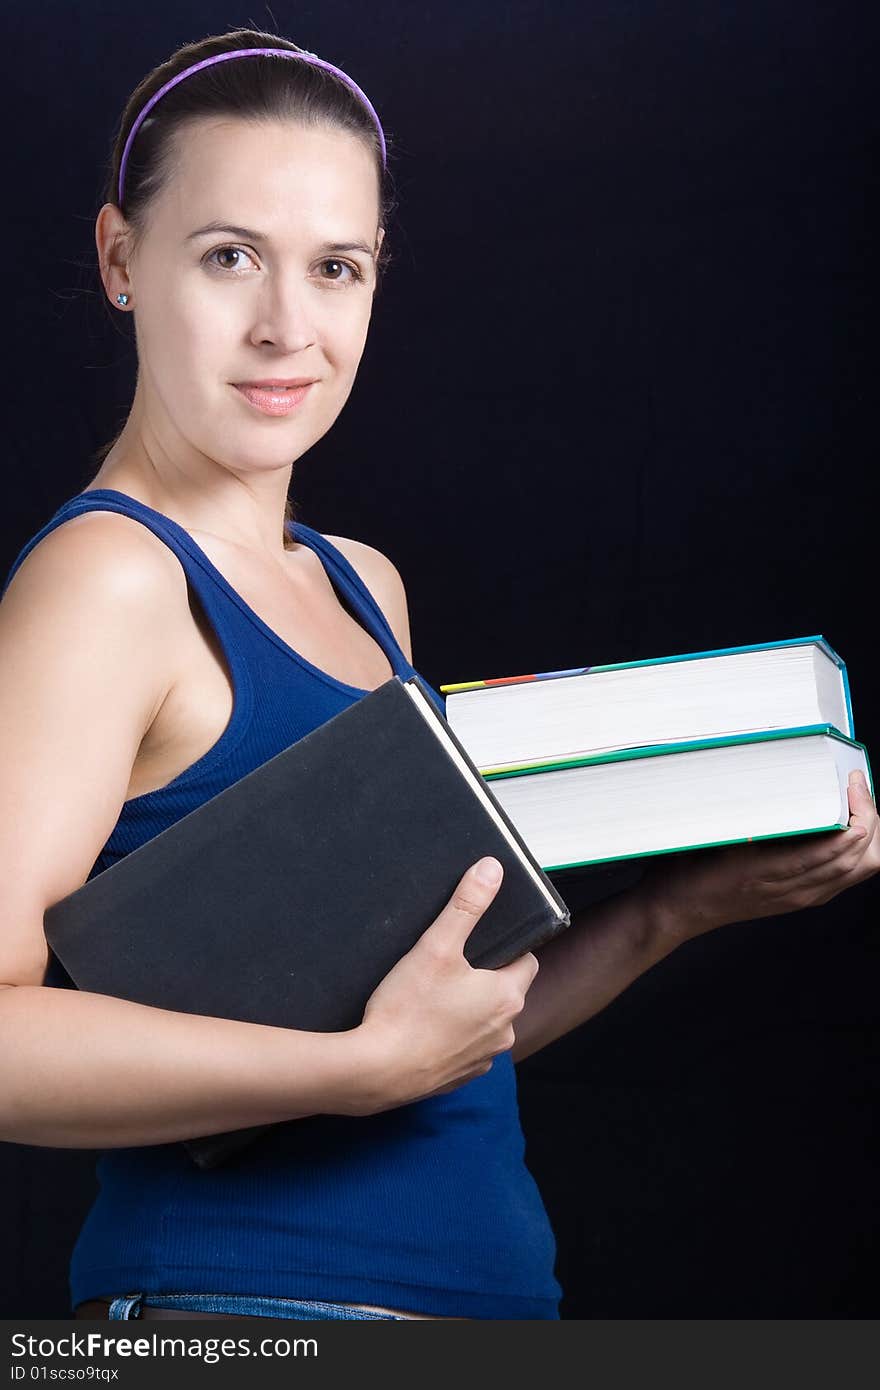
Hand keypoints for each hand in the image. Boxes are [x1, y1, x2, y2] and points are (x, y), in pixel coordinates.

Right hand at [354, 857, 539, 1113]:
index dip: (507, 948)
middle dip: (485, 978)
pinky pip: (467, 1048)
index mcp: (506, 996)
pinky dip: (453, 1037)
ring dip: (470, 1010)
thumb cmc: (406, 1010)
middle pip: (506, 992)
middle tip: (451, 966)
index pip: (526, 961)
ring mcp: (484, 1057)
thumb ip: (466, 905)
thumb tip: (491, 870)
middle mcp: (504, 1030)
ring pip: (487, 1022)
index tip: (482, 943)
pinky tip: (426, 1026)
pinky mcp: (461, 1076)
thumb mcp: (436, 946)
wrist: (376, 1071)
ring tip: (434, 997)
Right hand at [638, 768, 879, 945]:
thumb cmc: (688, 871)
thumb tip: (771, 779)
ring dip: (868, 835)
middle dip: (871, 819)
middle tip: (859, 788)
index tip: (853, 781)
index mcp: (773, 869)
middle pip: (862, 858)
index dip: (859, 811)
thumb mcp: (712, 834)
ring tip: (858, 804)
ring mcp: (800, 897)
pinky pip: (843, 878)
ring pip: (859, 870)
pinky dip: (855, 852)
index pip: (841, 845)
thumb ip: (745, 814)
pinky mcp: (799, 899)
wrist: (676, 911)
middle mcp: (794, 888)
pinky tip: (846, 830)